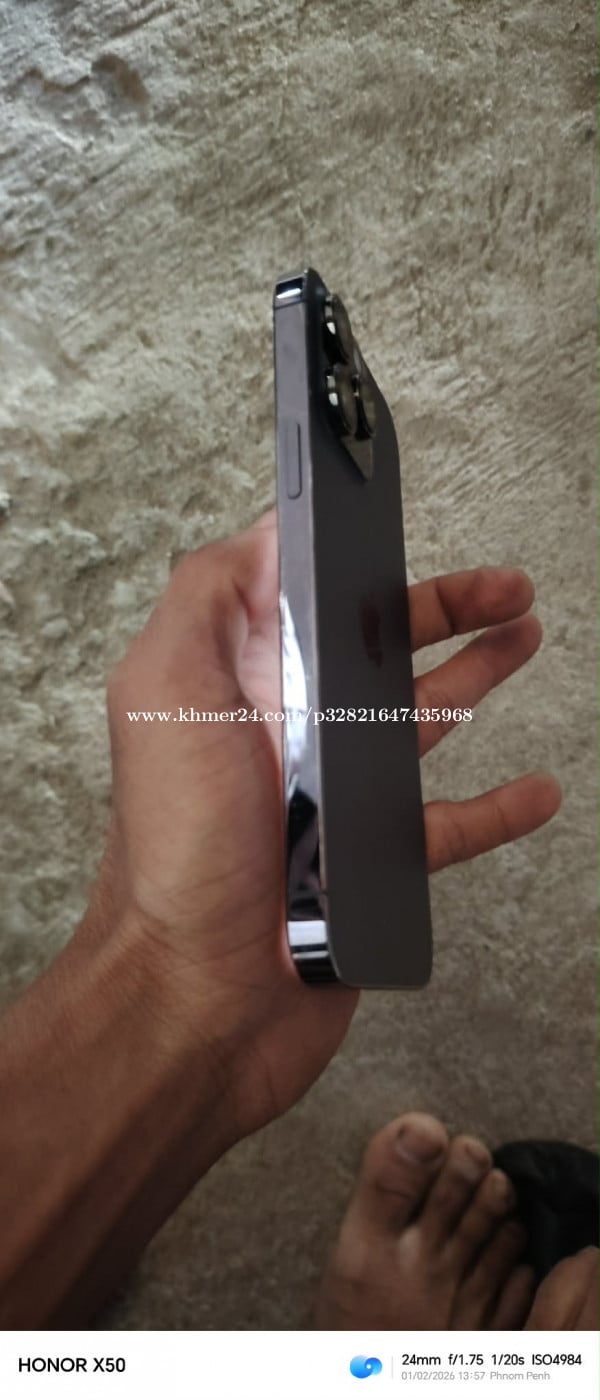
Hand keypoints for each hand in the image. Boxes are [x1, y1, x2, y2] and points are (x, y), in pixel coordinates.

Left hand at [94, 509, 559, 1137]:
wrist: (198, 998)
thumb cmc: (177, 855)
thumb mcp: (167, 692)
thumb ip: (209, 600)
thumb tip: (266, 532)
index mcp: (239, 685)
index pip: (304, 599)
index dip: (356, 558)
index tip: (400, 522)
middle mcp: (284, 735)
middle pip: (375, 651)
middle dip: (443, 609)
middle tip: (507, 588)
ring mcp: (328, 799)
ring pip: (417, 723)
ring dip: (475, 677)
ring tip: (524, 638)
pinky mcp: (366, 863)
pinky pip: (445, 824)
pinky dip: (497, 808)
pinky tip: (536, 790)